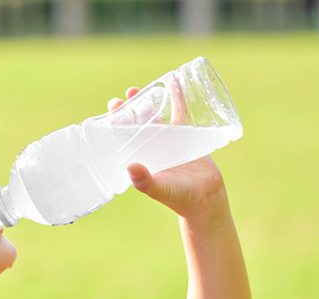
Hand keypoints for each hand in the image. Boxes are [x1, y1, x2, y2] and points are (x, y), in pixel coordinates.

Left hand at [107, 88, 226, 218]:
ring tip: (139, 88)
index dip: (116, 121)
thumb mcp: (160, 189)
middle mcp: (151, 146)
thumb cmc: (179, 197)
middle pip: (136, 121)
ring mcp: (168, 139)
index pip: (123, 135)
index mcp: (140, 156)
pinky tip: (173, 81)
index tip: (113, 108)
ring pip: (155, 114)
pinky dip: (177, 96)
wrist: (205, 198)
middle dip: (130, 107)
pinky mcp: (186, 134)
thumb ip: (145, 182)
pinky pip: (180, 111)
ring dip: (148, 100)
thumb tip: (130, 168)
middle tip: (127, 94)